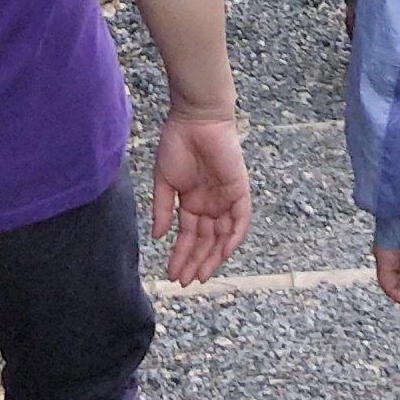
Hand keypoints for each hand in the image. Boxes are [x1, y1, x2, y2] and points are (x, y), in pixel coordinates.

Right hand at [152, 108, 250, 284]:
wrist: (195, 118)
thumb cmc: (177, 144)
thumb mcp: (164, 181)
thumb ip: (162, 210)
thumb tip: (158, 237)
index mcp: (192, 202)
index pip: (189, 236)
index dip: (181, 255)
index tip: (173, 274)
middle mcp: (210, 204)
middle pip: (206, 241)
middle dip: (196, 261)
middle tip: (186, 281)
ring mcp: (226, 198)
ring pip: (222, 235)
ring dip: (212, 256)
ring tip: (200, 274)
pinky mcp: (240, 190)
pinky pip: (241, 219)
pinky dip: (233, 237)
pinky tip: (222, 253)